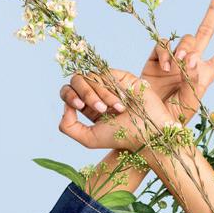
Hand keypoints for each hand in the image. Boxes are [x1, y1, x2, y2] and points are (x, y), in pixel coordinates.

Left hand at [58, 70, 172, 150]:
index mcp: (87, 107)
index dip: (69, 95)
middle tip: (100, 108)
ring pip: (91, 77)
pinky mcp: (120, 76)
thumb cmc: (121, 137)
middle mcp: (96, 93)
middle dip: (85, 93)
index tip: (79, 105)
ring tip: (117, 109)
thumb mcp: (89, 139)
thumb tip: (65, 106)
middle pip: (76, 80)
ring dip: (102, 95)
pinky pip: (105, 74)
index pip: (68, 92)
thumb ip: (68, 127)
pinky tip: (122, 102)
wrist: (148, 131)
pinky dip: (111, 89)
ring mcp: (108, 83)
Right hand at [59, 0, 213, 122]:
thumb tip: (195, 60)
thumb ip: (193, 82)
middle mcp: (191, 63)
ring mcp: (173, 59)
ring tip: (180, 66)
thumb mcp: (188, 105)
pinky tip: (166, 68)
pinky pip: (163, 45)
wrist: (143, 121)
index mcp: (206, 75)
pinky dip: (166, 53)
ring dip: (186, 48)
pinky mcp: (155, 59)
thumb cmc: (169, 120)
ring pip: (187, 39)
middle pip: (206, 32)